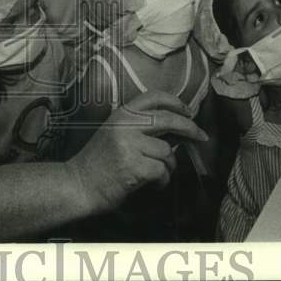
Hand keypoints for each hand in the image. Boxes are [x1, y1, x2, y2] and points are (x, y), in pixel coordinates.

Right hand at [66, 90, 207, 213]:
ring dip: (168, 166)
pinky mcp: (133, 166)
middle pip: (168, 119)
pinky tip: (153, 184)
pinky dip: (162, 180)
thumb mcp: (115, 133)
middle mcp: (126, 125)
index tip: (188, 111)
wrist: (79, 184)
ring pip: (167, 152)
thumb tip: (175, 130)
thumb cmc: (99, 162)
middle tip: (201, 136)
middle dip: (190, 128)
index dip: (175, 102)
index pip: (153, 97)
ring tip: (156, 173)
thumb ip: (140, 127)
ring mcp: (129, 145)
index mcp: (121, 114)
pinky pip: (162, 171)